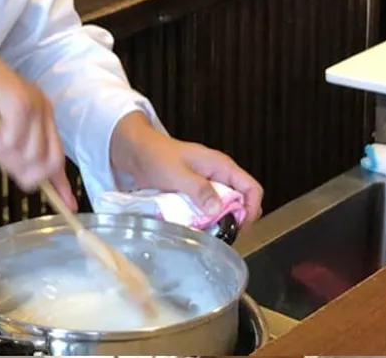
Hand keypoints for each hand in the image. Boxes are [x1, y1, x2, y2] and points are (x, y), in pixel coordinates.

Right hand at [0, 17, 75, 209]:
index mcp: (42, 117)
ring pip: (31, 155)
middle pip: (49, 162)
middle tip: (2, 164)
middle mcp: (44, 110)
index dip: (62, 184)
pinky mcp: (19, 101)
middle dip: (26, 174)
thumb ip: (11, 152)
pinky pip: (15, 140)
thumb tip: (25, 179)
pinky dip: (0, 145)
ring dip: (7, 158)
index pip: (57, 157)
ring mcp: (34, 105)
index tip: (68, 204)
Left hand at [109, 111, 262, 224]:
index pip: (251, 188)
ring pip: (223, 209)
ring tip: (207, 234)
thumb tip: (219, 209)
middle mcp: (217, 177)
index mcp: (220, 166)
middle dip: (235, 220)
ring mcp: (205, 186)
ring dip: (218, 222)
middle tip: (222, 235)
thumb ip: (199, 189)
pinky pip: (206, 211)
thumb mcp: (177, 172)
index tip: (240, 227)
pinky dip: (204, 221)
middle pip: (240, 203)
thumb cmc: (156, 155)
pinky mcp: (193, 195)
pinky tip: (195, 228)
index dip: (252, 209)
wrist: (134, 151)